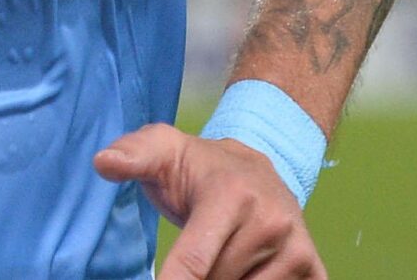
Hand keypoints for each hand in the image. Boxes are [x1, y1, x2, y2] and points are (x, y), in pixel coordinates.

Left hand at [95, 123, 325, 279]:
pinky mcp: (313, 267)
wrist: (257, 169)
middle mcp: (270, 221)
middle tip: (198, 253)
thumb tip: (103, 162)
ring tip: (220, 257)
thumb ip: (132, 154)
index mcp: (230, 195)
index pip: (195, 263)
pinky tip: (247, 271)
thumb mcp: (163, 150)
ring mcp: (297, 247)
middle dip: (198, 279)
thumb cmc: (198, 169)